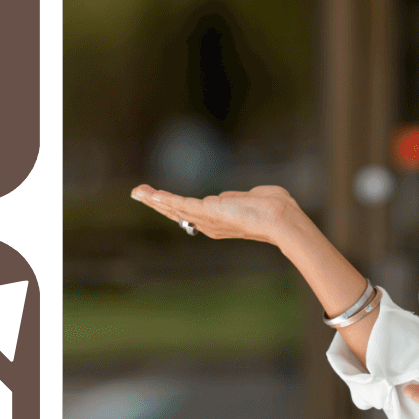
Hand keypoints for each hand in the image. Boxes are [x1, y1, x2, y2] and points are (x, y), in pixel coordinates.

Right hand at [130, 184, 302, 246]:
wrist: (281, 217)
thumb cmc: (274, 208)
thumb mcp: (251, 199)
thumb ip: (236, 198)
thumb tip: (228, 197)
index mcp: (219, 222)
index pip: (190, 213)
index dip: (173, 206)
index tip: (159, 197)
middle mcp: (209, 225)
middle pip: (176, 213)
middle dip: (157, 203)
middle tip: (138, 193)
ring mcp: (207, 220)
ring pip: (175, 208)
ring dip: (155, 199)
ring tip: (138, 192)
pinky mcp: (208, 212)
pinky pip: (181, 205)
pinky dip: (165, 199)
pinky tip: (152, 194)